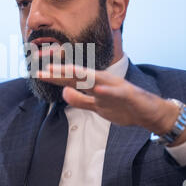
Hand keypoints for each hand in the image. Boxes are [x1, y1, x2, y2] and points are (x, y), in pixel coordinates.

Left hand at [37, 64, 178, 135]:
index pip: (70, 80)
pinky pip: (116, 93)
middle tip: (42, 72)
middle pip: (78, 77)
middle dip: (60, 74)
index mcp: (94, 84)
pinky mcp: (127, 95)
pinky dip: (107, 91)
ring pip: (94, 81)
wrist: (148, 112)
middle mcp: (102, 82)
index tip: (38, 74)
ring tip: (64, 72)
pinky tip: (98, 89)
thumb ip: (80, 100)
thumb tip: (63, 93)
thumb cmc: (121, 107)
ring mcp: (114, 87)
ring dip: (79, 76)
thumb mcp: (96, 106)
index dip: (55, 77)